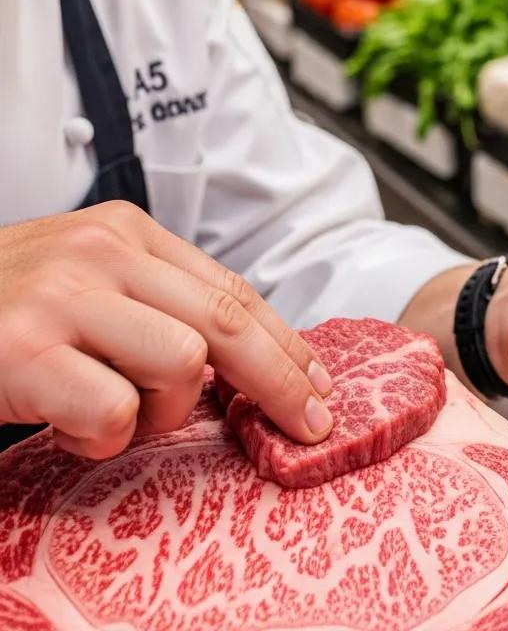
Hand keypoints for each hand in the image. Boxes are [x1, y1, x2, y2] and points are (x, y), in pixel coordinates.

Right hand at [0, 202, 333, 458]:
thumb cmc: (2, 306)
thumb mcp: (86, 280)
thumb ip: (155, 302)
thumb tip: (240, 360)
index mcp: (127, 231)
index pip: (231, 290)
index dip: (285, 343)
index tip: (317, 384)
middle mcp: (101, 252)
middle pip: (226, 323)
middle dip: (279, 381)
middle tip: (308, 425)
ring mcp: (62, 297)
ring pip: (181, 362)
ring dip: (164, 411)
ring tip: (119, 416)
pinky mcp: (23, 350)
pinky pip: (114, 408)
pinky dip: (106, 436)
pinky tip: (74, 427)